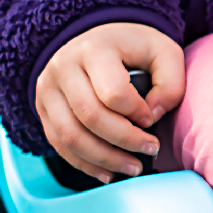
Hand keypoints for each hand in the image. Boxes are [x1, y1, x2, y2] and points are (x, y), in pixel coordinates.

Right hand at [35, 23, 185, 179]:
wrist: (96, 40)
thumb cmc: (133, 49)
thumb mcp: (163, 52)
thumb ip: (170, 83)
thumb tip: (152, 117)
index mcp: (94, 49)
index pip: (113, 92)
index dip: (136, 113)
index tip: (151, 119)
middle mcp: (63, 66)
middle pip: (90, 116)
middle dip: (124, 141)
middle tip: (150, 149)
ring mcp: (48, 89)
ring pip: (71, 136)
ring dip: (104, 159)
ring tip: (132, 167)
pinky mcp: (43, 109)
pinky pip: (59, 144)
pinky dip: (84, 164)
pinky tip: (108, 172)